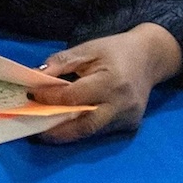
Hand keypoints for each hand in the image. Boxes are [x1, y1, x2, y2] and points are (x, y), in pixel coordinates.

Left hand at [27, 24, 182, 142]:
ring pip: (91, 133)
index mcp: (112, 81)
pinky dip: (81, 129)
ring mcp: (127, 118)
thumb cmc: (116, 51)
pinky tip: (66, 125)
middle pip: (84, 126)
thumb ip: (61, 63)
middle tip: (34, 130)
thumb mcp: (87, 49)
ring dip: (66, 133)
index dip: (50, 98)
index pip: (74, 97)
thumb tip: (35, 77)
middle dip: (56, 131)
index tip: (31, 95)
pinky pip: (100, 131)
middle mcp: (121, 104)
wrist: (150, 57)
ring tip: (45, 129)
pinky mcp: (129, 125)